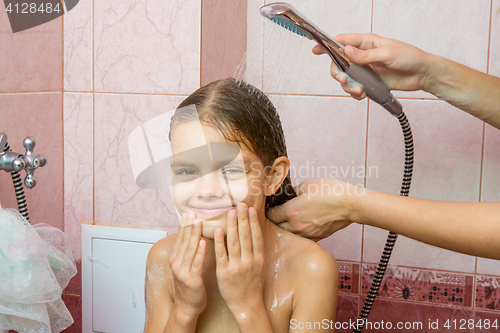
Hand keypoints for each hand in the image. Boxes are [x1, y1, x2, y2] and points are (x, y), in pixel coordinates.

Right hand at [168, 212, 206, 318]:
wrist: (187, 306)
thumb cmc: (190, 284)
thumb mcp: (184, 265)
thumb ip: (187, 251)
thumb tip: (192, 234)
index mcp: (175, 258)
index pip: (180, 238)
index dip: (184, 225)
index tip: (188, 212)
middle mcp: (177, 263)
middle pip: (183, 241)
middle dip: (188, 225)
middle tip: (192, 211)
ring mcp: (183, 272)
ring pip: (189, 249)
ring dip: (194, 235)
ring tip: (198, 222)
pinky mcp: (192, 279)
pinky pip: (197, 263)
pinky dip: (200, 252)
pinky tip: (204, 242)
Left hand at [214, 203, 265, 320]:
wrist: (247, 305)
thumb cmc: (252, 285)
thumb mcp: (259, 267)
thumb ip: (256, 251)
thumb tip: (254, 233)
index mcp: (258, 259)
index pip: (256, 236)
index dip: (253, 221)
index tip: (250, 208)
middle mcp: (249, 261)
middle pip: (245, 236)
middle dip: (242, 218)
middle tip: (239, 204)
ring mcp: (236, 267)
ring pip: (234, 242)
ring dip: (232, 225)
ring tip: (230, 212)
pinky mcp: (224, 272)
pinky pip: (222, 254)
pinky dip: (220, 241)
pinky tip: (218, 229)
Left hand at [267, 178, 359, 240]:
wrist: (351, 204)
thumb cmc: (330, 191)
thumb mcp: (308, 185)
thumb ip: (294, 191)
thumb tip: (288, 194)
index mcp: (291, 211)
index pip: (270, 215)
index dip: (268, 211)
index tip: (270, 207)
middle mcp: (296, 225)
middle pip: (277, 228)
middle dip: (275, 221)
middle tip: (277, 214)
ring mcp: (307, 234)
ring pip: (289, 235)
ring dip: (287, 229)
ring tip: (290, 220)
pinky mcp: (318, 238)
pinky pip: (302, 238)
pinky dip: (300, 233)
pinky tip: (303, 225)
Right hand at [312, 33, 431, 99]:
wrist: (422, 74)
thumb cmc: (409, 57)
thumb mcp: (387, 53)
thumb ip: (366, 55)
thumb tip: (347, 52)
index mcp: (366, 42)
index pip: (342, 41)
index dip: (327, 45)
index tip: (316, 49)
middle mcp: (362, 56)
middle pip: (339, 63)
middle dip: (338, 73)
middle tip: (343, 80)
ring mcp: (365, 70)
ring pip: (346, 78)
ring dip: (348, 86)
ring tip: (359, 90)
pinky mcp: (369, 82)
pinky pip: (355, 88)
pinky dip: (355, 93)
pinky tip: (362, 94)